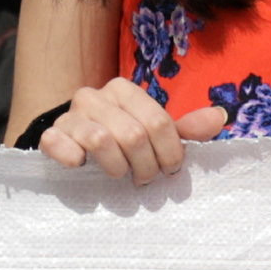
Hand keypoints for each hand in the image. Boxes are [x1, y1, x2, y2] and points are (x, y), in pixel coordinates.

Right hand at [36, 76, 227, 184]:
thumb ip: (185, 129)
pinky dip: (74, 159)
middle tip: (145, 179)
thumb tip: (219, 116)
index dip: (170, 154)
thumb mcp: (154, 133)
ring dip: (116, 168)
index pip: (159, 123)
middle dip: (145, 166)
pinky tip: (82, 167)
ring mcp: (70, 114)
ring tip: (119, 176)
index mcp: (123, 90)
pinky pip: (59, 144)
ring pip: (101, 141)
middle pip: (134, 135)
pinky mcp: (51, 134)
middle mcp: (95, 96)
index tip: (169, 170)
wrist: (72, 143)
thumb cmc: (121, 139)